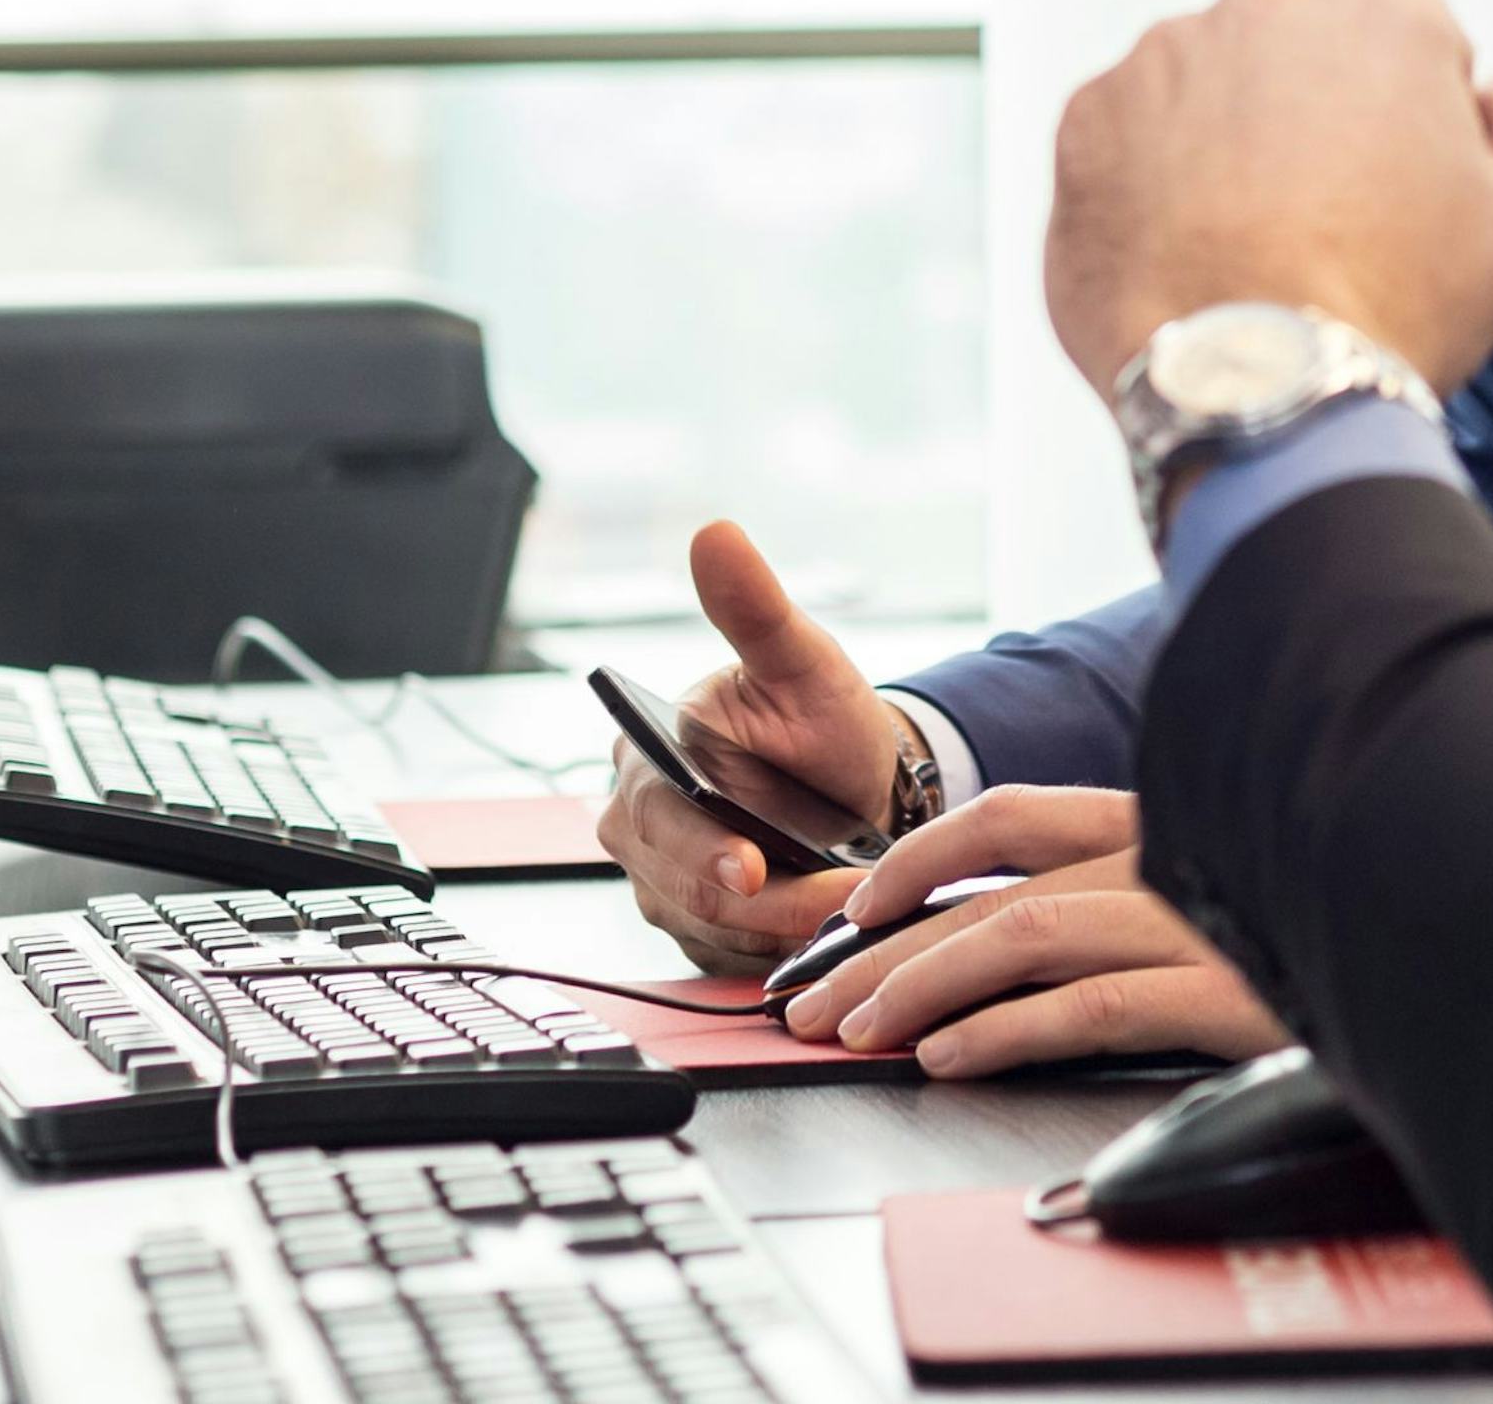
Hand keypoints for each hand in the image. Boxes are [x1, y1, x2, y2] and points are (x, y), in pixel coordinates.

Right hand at [593, 521, 902, 972]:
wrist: (853, 781)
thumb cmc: (818, 714)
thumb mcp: (799, 658)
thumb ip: (756, 608)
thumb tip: (716, 534)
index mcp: (645, 754)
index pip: (658, 814)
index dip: (702, 848)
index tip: (752, 868)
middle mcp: (639, 824)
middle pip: (680, 885)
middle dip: (764, 900)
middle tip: (833, 900)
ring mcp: (664, 883)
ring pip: (709, 930)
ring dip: (780, 928)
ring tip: (845, 906)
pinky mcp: (696, 931)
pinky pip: (729, 958)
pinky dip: (778, 948)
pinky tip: (822, 926)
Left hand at [780, 787, 1284, 1076]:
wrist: (1432, 951)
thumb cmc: (1311, 934)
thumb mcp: (1210, 900)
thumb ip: (1126, 901)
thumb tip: (1005, 947)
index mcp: (1158, 825)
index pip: (1015, 814)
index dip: (922, 850)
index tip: (853, 901)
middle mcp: (1166, 859)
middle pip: (997, 887)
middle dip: (889, 942)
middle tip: (814, 997)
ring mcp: (1196, 920)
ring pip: (1025, 934)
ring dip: (923, 983)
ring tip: (858, 1029)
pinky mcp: (1226, 990)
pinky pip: (1088, 1006)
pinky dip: (1006, 1028)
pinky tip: (948, 1056)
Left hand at [1045, 0, 1492, 396]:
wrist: (1256, 392)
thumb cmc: (1405, 310)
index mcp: (1384, 9)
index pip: (1407, 46)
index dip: (1413, 127)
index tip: (1400, 200)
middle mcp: (1265, 3)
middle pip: (1301, 55)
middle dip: (1313, 119)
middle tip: (1324, 227)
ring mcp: (1163, 55)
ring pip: (1209, 91)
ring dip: (1226, 146)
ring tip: (1247, 250)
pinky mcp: (1087, 115)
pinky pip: (1128, 138)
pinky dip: (1150, 184)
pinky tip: (1186, 257)